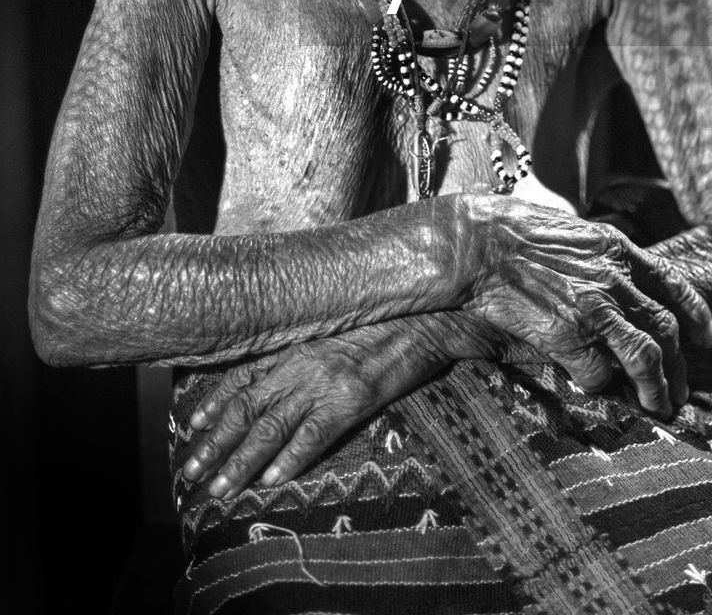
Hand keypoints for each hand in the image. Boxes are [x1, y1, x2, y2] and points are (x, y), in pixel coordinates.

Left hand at [181, 320, 453, 499]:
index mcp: (295, 345)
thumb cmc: (381, 321)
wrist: (424, 319)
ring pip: (270, 428)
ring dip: (240, 462)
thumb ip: (305, 349)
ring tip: (219, 490)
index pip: (242, 376)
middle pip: (246, 408)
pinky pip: (313, 435)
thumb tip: (282, 371)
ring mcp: (323, 383)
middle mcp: (300, 364)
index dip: (215, 402)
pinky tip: (271, 482)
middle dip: (215, 444)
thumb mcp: (333, 330)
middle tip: (190, 473)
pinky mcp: (351, 401)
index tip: (193, 426)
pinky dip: (290, 460)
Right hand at [464, 195, 711, 416]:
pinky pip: (598, 375)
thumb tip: (618, 280)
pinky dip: (602, 388)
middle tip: (680, 392)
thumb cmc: (514, 233)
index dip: (696, 314)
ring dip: (656, 391)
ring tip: (658, 410)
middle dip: (679, 368)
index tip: (706, 339)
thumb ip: (600, 256)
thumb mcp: (571, 231)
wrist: (478, 244)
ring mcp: (593, 308)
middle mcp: (614, 279)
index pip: (673, 282)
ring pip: (646, 360)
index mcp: (617, 249)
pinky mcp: (567, 336)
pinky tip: (596, 390)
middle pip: (665, 330)